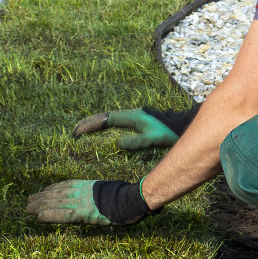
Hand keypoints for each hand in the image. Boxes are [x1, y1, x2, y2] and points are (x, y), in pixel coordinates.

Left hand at [26, 179, 152, 225]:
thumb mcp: (112, 191)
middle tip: (29, 201)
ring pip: (56, 203)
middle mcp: (82, 191)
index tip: (44, 191)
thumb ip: (102, 194)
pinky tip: (39, 217)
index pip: (67, 185)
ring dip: (41, 206)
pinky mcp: (83, 213)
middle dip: (42, 197)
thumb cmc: (129, 196)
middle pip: (58, 193)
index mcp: (90, 185)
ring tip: (28, 208)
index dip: (53, 189)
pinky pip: (63, 215)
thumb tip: (102, 198)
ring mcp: (82, 201)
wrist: (133, 199)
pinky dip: (50, 215)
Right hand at [73, 105, 198, 149]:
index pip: (106, 119)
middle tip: (74, 133)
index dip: (90, 125)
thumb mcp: (152, 139)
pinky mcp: (139, 121)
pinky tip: (105, 131)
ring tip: (84, 131)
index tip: (77, 133)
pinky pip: (117, 122)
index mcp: (132, 117)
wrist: (183, 125)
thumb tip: (117, 143)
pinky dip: (106, 125)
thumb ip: (136, 142)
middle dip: (89, 124)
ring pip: (111, 118)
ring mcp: (135, 117)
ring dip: (97, 124)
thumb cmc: (169, 133)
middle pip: (105, 117)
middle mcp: (132, 115)